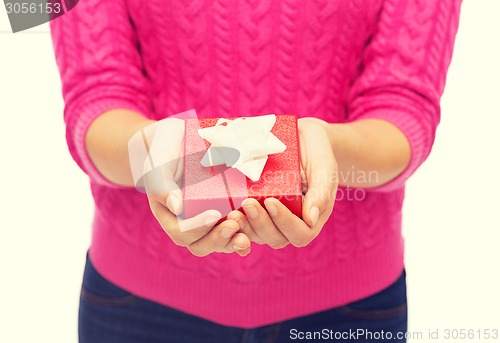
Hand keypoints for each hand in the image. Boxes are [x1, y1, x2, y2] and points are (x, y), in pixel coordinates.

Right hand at [133, 118, 250, 256]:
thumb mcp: (159, 161)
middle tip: (234, 225)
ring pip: (220, 243)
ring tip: (245, 235)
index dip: (197, 228)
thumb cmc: (166, 149)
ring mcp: (208, 220)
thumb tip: (176, 207)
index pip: (181, 232)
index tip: (215, 214)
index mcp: (169, 214)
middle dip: (218, 239)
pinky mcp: (225, 212)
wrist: (180, 138)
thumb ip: (162, 184)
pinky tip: (254, 231)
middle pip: (201, 245)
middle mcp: (188, 222)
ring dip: (233, 242)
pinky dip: (244, 234)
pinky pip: (234, 231)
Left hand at [227, 117, 337, 247]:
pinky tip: (227, 208)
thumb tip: (310, 219)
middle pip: (276, 238)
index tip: (271, 201)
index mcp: (311, 217)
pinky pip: (246, 222)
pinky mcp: (257, 208)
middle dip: (260, 224)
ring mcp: (272, 217)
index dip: (285, 223)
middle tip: (248, 203)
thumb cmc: (318, 152)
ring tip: (233, 210)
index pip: (300, 234)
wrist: (304, 138)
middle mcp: (291, 222)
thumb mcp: (324, 167)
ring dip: (245, 226)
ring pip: (257, 235)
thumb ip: (321, 192)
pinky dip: (237, 220)